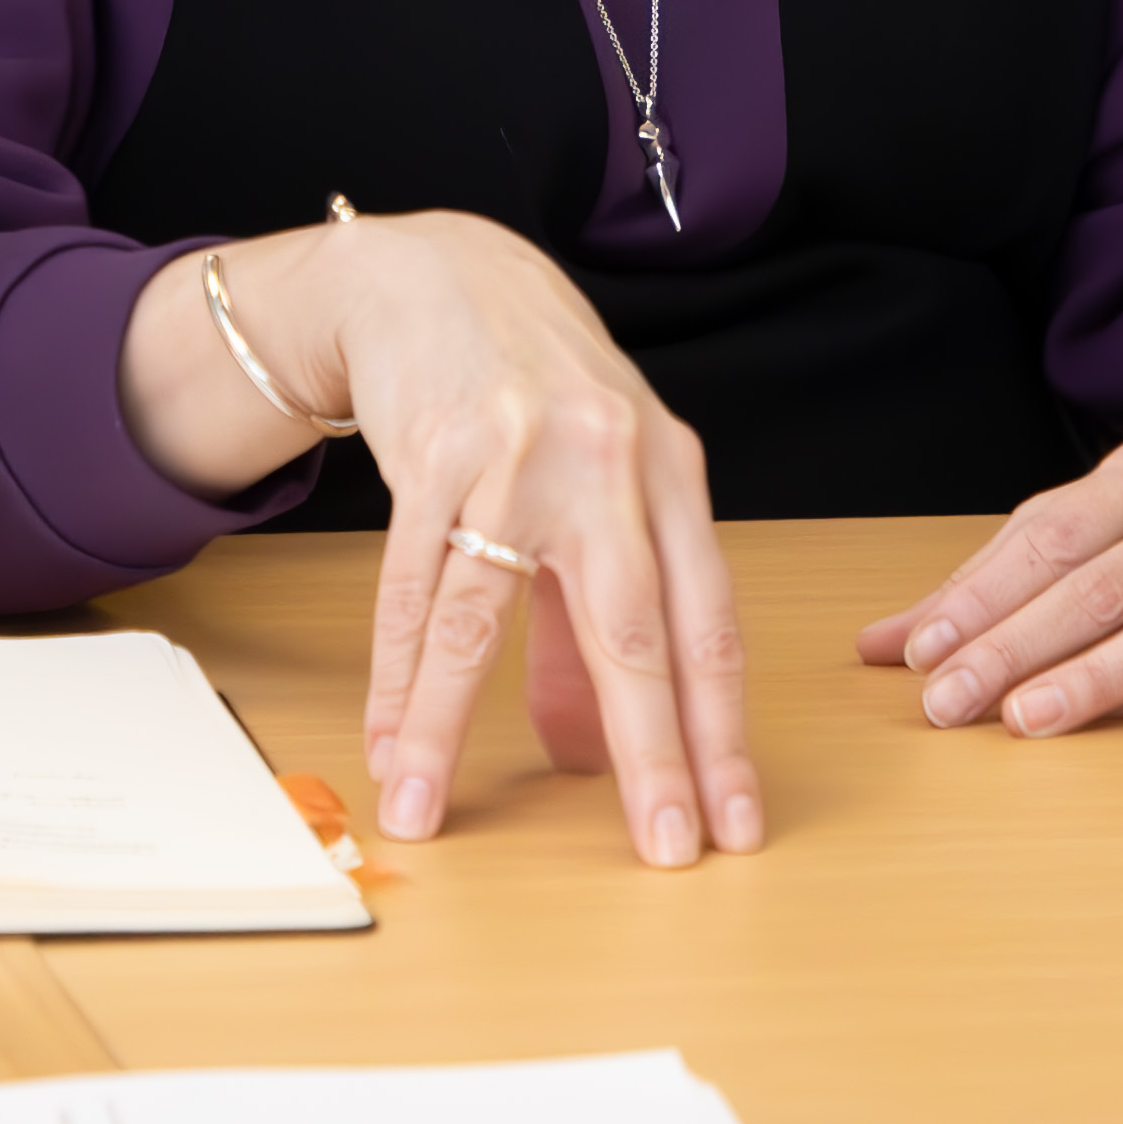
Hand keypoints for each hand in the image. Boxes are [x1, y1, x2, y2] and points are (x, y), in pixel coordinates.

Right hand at [131, 207, 756, 868]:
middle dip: (655, 753)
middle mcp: (610, 464)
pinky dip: (396, 673)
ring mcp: (520, 456)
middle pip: (634, 631)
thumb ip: (596, 621)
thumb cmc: (540, 394)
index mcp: (671, 476)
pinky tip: (388, 740)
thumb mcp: (598, 491)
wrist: (444, 275)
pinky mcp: (436, 452)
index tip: (735, 822)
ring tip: (427, 811)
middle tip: (668, 848)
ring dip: (446, 729)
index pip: (709, 626)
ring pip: (485, 618)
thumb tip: (601, 753)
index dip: (722, 732)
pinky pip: (410, 586)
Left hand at [853, 428, 1122, 736]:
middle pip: (1095, 583)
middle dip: (1013, 645)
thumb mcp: (1088, 518)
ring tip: (1013, 718)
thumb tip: (884, 642)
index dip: (983, 593)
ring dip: (1081, 679)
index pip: (1051, 533)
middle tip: (946, 699)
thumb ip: (991, 575)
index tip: (922, 647)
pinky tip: (1087, 721)